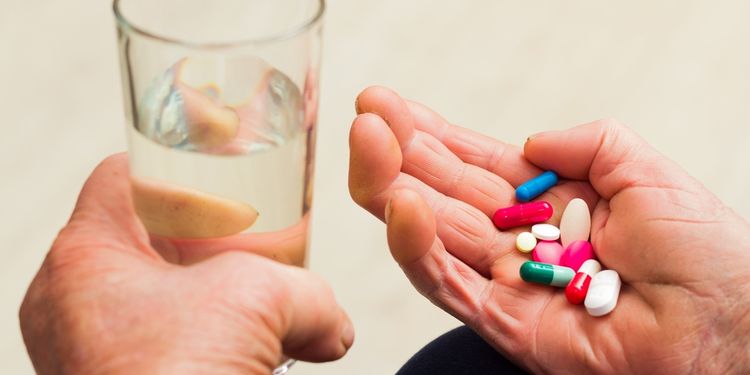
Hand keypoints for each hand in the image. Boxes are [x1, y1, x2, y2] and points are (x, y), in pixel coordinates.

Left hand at [20, 154, 352, 373]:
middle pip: (148, 240)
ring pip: (163, 298)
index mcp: (86, 261)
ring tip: (267, 303)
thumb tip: (332, 322)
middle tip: (251, 239)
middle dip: (210, 240)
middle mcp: (77, 305)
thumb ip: (308, 292)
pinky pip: (170, 345)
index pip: (120, 178)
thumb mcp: (258, 300)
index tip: (216, 170)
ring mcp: (96, 351)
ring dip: (220, 298)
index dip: (173, 165)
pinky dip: (216, 341)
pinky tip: (263, 352)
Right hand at [348, 86, 749, 373]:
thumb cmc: (705, 253)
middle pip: (441, 195)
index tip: (386, 106)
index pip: (474, 163)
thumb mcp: (643, 169)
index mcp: (550, 204)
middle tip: (364, 122)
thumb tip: (529, 140)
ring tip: (367, 149)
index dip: (429, 134)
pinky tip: (398, 208)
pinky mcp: (503, 323)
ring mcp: (507, 283)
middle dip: (398, 156)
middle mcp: (520, 241)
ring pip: (431, 236)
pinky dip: (418, 249)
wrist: (729, 325)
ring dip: (393, 192)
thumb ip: (585, 142)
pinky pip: (448, 284)